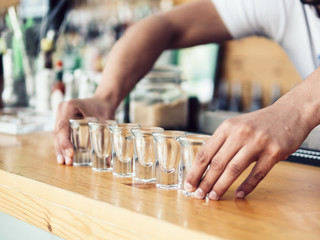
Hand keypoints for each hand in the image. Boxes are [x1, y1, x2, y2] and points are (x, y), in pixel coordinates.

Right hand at [54, 97, 114, 164]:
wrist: (103, 101)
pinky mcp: (63, 119)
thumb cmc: (105, 109)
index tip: (71, 154)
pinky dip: (63, 143)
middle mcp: (62, 109)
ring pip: (58, 134)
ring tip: (64, 162)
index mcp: (70, 106)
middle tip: (67, 162)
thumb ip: (105, 138)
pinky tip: (64, 155)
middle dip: (62, 148)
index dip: (65, 142)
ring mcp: (61, 114)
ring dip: (60, 148)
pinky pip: (61, 133)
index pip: (63, 127)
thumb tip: (109, 162)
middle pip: (58, 132)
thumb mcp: (105, 122)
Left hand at [184, 104, 310, 199]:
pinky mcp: (274, 152)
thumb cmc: (259, 123)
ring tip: (213, 196)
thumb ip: (222, 142)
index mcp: (227, 127)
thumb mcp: (236, 125)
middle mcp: (240, 133)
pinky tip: (239, 194)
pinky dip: (247, 186)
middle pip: (217, 163)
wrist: (290, 113)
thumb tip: (204, 167)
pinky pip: (257, 174)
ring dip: (221, 186)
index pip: (205, 152)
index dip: (195, 171)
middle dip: (205, 182)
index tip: (188, 184)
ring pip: (234, 169)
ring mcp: (257, 142)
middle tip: (198, 194)